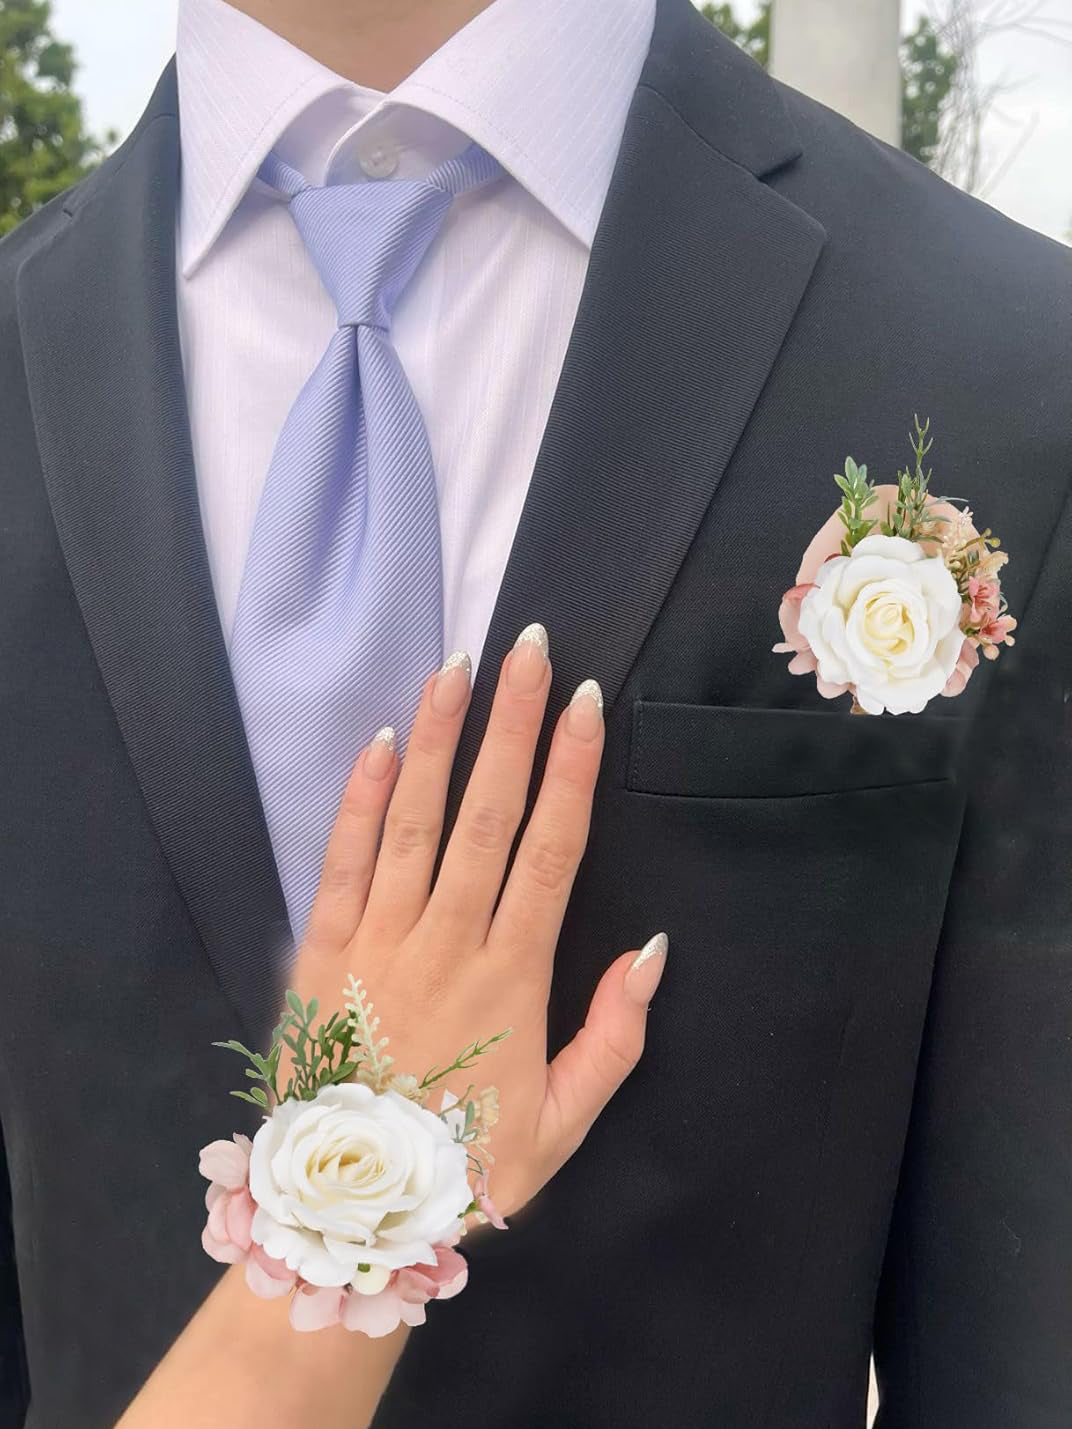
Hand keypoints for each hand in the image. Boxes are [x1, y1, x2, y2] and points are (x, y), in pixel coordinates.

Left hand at [290, 624, 667, 1218]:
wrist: (347, 1209)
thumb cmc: (464, 1165)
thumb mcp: (562, 1126)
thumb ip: (613, 1039)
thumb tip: (651, 950)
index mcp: (511, 978)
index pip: (551, 850)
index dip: (571, 772)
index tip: (586, 705)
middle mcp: (446, 941)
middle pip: (489, 814)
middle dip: (513, 726)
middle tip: (531, 650)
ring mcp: (378, 939)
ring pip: (414, 820)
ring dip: (439, 739)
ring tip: (459, 668)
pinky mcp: (322, 949)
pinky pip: (342, 860)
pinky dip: (360, 799)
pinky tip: (380, 741)